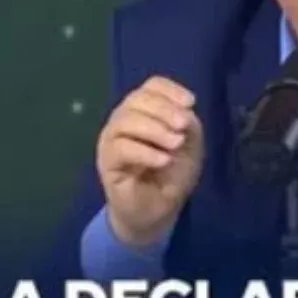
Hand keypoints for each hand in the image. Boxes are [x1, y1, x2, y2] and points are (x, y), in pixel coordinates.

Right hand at [96, 76, 203, 247]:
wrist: (159, 210)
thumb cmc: (173, 174)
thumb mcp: (190, 145)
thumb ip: (187, 125)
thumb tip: (182, 112)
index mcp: (145, 110)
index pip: (151, 86)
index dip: (170, 90)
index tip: (190, 102)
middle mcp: (124, 119)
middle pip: (137, 99)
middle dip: (164, 109)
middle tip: (183, 125)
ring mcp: (112, 139)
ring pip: (125, 120)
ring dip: (155, 129)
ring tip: (175, 143)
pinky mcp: (107, 162)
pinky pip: (121, 148)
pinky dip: (145, 152)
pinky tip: (163, 160)